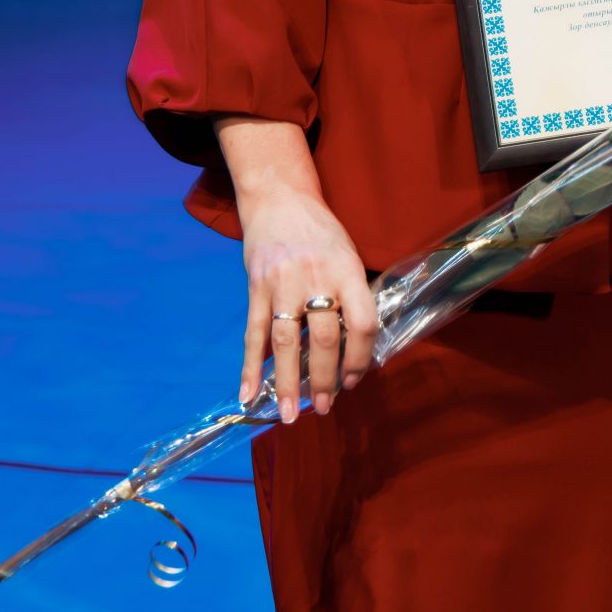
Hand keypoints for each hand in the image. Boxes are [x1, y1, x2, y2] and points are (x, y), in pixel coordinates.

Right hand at [238, 184, 378, 423]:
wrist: (279, 198)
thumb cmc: (322, 232)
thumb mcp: (348, 255)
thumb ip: (352, 295)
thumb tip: (356, 348)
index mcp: (347, 270)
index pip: (362, 321)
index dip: (361, 356)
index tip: (356, 379)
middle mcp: (315, 277)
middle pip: (323, 337)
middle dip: (325, 378)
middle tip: (326, 406)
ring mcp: (282, 283)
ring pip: (285, 342)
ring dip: (288, 382)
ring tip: (292, 413)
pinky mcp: (256, 287)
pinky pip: (254, 333)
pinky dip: (250, 367)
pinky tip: (249, 394)